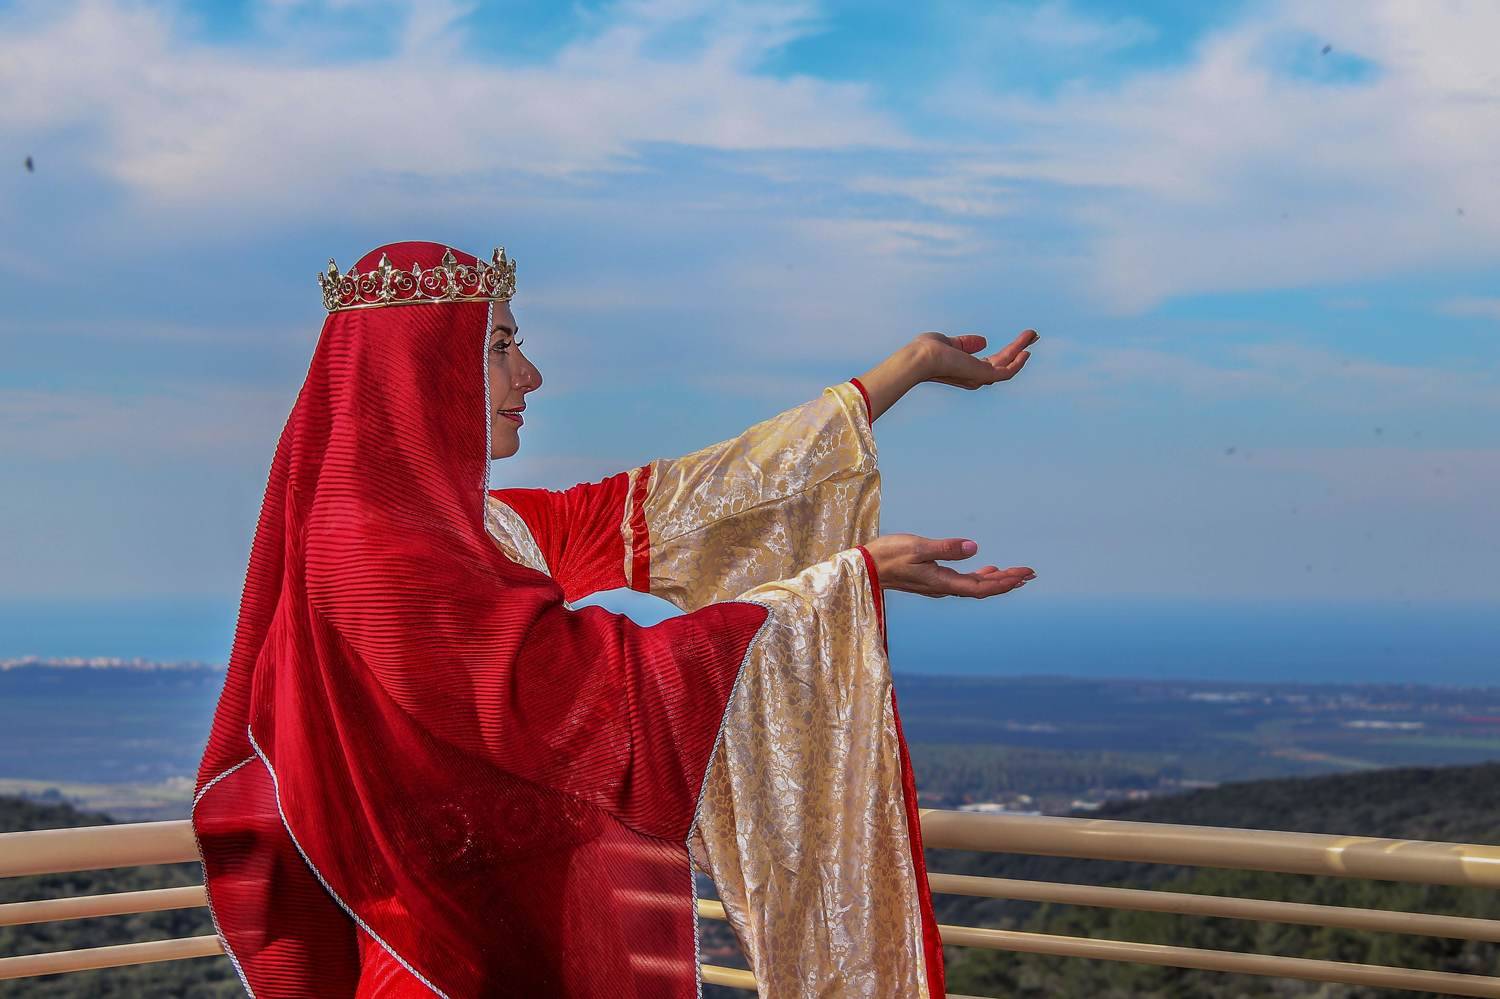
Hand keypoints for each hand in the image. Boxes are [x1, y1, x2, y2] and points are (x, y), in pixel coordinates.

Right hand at [864, 533, 1034, 597]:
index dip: (1005, 582)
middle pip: (982, 587)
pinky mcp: (933, 579)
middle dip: (1008, 580)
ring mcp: (939, 584)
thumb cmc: (888, 555)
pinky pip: (964, 580)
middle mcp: (944, 587)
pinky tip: (987, 568)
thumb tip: (975, 548)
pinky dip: (980, 575)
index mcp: (943, 583)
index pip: (982, 587)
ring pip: (975, 584)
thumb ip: (946, 549)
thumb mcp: (917, 547)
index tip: (1025, 574)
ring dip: (996, 579)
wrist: (865, 567)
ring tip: (1018, 574)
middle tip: (1031, 573)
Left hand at [912, 329, 1037, 388]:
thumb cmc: (927, 350)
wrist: (921, 357)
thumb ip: (966, 343)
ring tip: (1033, 334)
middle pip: (1003, 362)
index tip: (1019, 341)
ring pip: (1007, 364)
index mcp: (966, 369)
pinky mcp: (983, 376)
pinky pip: (1006, 372)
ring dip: (1021, 348)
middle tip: (1033, 334)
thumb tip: (984, 341)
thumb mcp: (950, 342)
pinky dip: (1018, 363)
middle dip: (1018, 348)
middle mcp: (974, 377)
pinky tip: (1026, 351)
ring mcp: (979, 377)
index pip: (992, 361)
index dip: (1007, 352)